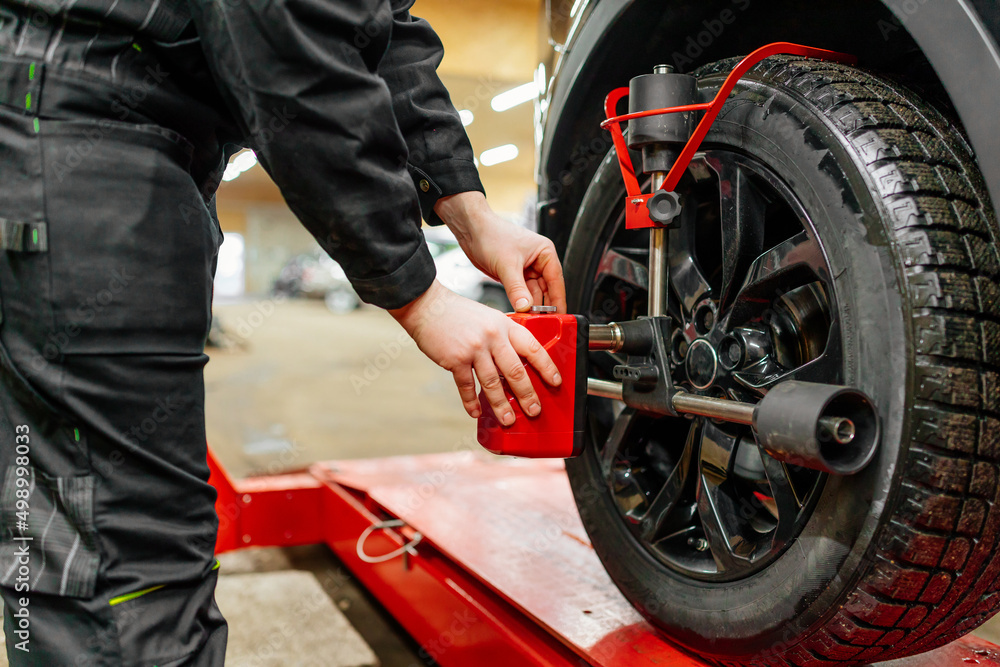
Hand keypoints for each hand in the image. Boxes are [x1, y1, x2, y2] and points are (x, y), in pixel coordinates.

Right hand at [389, 280, 561, 422]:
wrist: (428, 306)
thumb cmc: (458, 312)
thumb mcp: (488, 317)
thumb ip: (502, 337)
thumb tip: (514, 363)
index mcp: (504, 325)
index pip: (533, 347)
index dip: (547, 366)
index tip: (555, 381)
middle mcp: (492, 336)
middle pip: (516, 371)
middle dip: (527, 395)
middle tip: (534, 410)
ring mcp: (474, 349)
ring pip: (493, 383)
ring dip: (501, 405)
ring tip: (508, 419)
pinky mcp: (455, 360)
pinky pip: (466, 386)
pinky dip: (471, 402)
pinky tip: (476, 412)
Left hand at [434, 192, 566, 312]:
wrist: (471, 230)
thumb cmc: (491, 234)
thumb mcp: (507, 265)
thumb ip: (517, 289)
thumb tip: (525, 307)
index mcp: (544, 252)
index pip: (556, 280)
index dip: (558, 299)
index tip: (559, 316)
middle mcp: (538, 261)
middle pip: (546, 289)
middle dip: (543, 305)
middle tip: (542, 322)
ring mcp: (525, 269)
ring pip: (533, 293)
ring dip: (530, 306)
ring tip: (529, 319)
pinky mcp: (513, 275)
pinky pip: (521, 293)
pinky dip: (520, 302)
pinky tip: (519, 312)